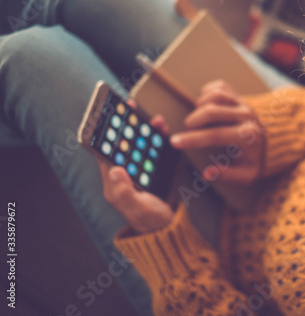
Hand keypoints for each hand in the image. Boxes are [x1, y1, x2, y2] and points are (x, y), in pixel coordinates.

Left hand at [98, 100, 173, 233]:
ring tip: (154, 118)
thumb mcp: (137, 208)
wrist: (167, 229)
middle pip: (123, 145)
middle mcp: (124, 174)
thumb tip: (115, 169)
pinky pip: (154, 151)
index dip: (106, 134)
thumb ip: (125, 192)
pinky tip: (163, 130)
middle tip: (131, 107)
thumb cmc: (150, 221)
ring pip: (139, 145)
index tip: (109, 117)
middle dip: (127, 125)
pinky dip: (158, 138)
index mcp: (114, 182)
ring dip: (145, 130)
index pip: (106, 153)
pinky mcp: (153, 171)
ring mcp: (139, 171)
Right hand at [170, 80, 263, 184]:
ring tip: (197, 118)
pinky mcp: (240, 95)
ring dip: (199, 106)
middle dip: (193, 120)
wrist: (280, 137)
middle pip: (211, 111)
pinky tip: (204, 104)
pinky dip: (208, 93)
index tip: (175, 142)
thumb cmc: (260, 156)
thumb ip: (228, 176)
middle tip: (187, 130)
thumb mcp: (249, 173)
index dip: (192, 139)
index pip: (215, 135)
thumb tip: (207, 174)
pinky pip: (220, 87)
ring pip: (215, 96)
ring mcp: (243, 103)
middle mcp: (246, 116)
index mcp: (248, 136)